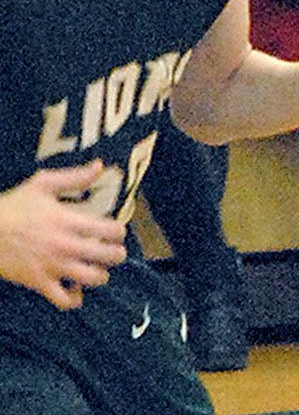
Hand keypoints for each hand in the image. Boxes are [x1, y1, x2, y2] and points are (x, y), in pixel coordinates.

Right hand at [0, 162, 127, 309]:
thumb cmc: (12, 207)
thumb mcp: (42, 185)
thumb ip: (74, 177)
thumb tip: (100, 166)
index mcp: (68, 221)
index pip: (111, 230)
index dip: (119, 232)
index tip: (115, 232)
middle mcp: (65, 245)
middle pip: (109, 256)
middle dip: (117, 254)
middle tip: (113, 252)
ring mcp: (52, 266)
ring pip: (93, 279)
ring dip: (101, 275)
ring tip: (97, 269)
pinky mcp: (38, 282)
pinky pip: (64, 300)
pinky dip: (74, 298)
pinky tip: (75, 288)